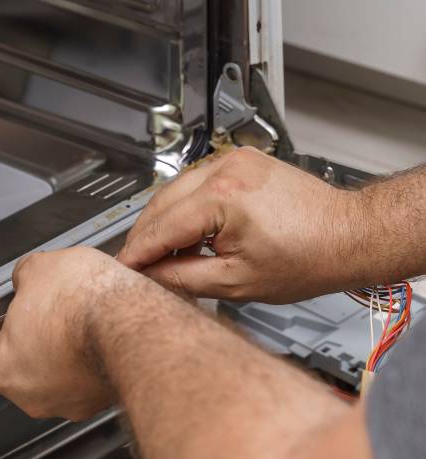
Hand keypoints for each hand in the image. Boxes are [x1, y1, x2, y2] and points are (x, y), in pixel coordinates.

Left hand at [0, 247, 139, 420]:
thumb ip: (24, 278)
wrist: (133, 323)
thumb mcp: (38, 268)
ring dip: (63, 354)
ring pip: (56, 378)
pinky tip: (99, 335)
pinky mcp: (102, 401)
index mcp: (4, 369)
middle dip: (30, 343)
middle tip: (43, 315)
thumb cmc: (84, 303)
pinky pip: (87, 381)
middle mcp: (34, 396)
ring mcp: (71, 403)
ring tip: (77, 322)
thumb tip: (29, 278)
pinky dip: (90, 362)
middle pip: (19, 372)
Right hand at [118, 147, 364, 303]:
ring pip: (175, 190)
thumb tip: (152, 276)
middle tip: (138, 264)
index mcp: (223, 198)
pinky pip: (195, 183)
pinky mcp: (241, 162)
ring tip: (162, 253)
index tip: (124, 268)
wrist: (349, 235)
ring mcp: (234, 161)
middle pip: (161, 203)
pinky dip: (184, 207)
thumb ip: (183, 279)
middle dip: (145, 235)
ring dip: (163, 220)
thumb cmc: (311, 257)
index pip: (161, 227)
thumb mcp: (237, 282)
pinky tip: (185, 230)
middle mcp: (225, 170)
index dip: (138, 252)